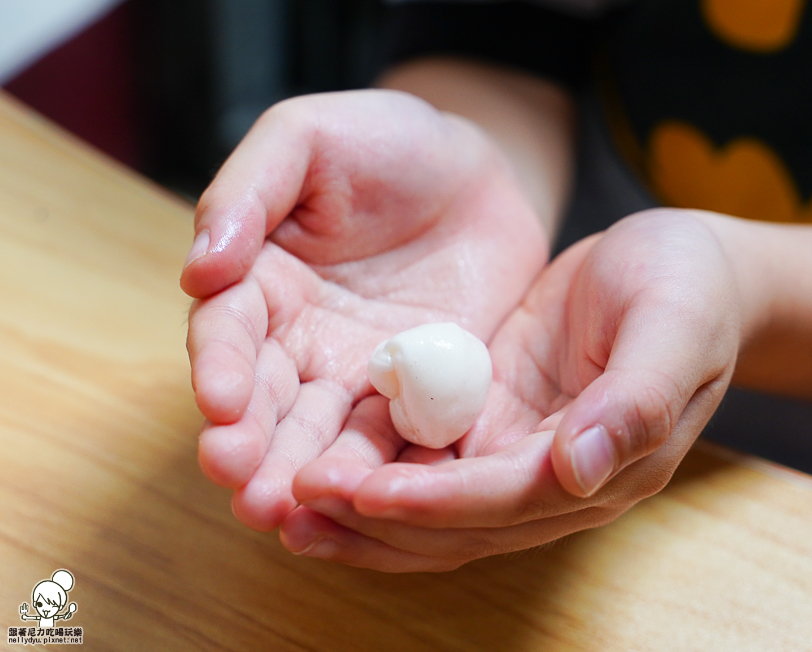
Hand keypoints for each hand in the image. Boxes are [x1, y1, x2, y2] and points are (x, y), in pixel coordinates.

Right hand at [183, 90, 547, 530]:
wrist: (482, 172)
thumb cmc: (388, 142)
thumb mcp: (309, 137)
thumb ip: (248, 191)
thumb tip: (198, 269)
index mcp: (261, 283)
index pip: (229, 332)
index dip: (222, 366)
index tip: (222, 401)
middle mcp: (301, 342)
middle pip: (269, 403)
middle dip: (253, 446)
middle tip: (245, 486)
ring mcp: (362, 376)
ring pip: (327, 436)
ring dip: (306, 477)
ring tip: (287, 515)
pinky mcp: (422, 395)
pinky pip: (403, 438)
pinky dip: (385, 472)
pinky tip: (373, 504)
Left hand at [284, 209, 757, 570]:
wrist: (680, 267)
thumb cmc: (689, 286)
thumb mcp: (675, 326)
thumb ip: (637, 398)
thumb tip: (576, 469)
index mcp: (606, 463)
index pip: (510, 501)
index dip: (438, 502)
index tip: (365, 492)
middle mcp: (555, 475)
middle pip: (457, 523)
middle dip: (376, 520)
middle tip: (293, 502)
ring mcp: (517, 449)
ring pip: (431, 503)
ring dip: (360, 511)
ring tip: (283, 504)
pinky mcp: (488, 417)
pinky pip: (422, 455)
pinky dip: (371, 466)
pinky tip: (315, 458)